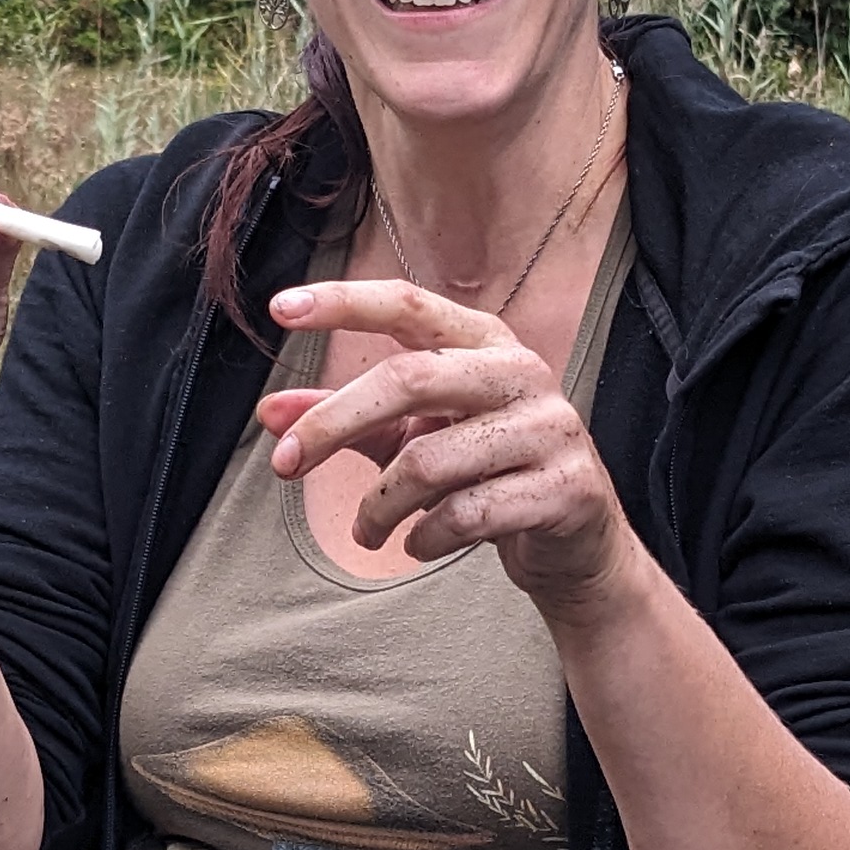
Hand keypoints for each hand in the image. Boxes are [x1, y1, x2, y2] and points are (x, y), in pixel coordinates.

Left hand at [256, 276, 636, 616]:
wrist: (578, 546)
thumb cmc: (488, 477)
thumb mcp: (416, 440)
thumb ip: (351, 422)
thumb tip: (271, 414)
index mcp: (485, 342)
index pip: (408, 305)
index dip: (343, 303)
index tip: (280, 308)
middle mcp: (521, 371)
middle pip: (408, 379)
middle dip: (333, 424)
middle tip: (285, 464)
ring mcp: (549, 429)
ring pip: (429, 460)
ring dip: (378, 506)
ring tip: (367, 532)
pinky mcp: (565, 488)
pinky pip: (467, 513)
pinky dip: (424, 537)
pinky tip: (416, 545)